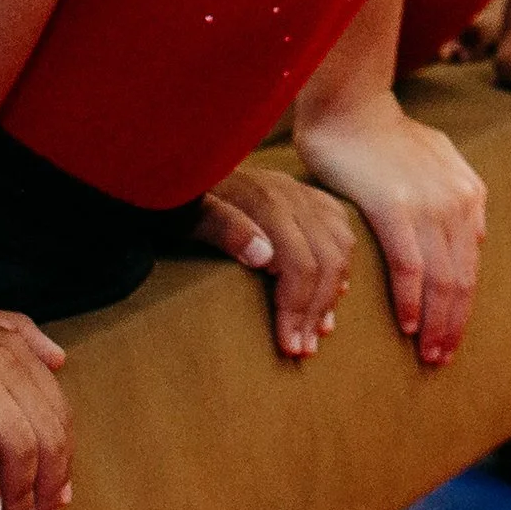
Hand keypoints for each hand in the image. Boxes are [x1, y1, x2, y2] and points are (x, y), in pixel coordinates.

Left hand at [191, 161, 355, 358]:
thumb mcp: (185, 212)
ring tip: (319, 326)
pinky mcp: (298, 193)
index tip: (288, 345)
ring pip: (339, 243)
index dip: (298, 309)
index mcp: (263, 201)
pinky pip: (337, 225)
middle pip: (327, 258)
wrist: (170, 162)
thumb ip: (222, 228)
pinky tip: (334, 285)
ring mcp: (296, 191)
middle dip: (317, 309)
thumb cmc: (173, 196)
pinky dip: (340, 259)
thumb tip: (264, 255)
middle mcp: (288, 194)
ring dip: (333, 288)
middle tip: (303, 347)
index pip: (301, 263)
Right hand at [293, 93, 486, 366]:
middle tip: (441, 359)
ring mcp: (428, 206)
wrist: (349, 106)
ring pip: (441, 281)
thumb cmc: (384, 134)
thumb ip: (459, 195)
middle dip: (454, 326)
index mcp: (469, 194)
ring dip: (436, 324)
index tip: (452, 337)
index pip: (471, 267)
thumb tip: (475, 238)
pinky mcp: (394, 208)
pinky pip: (409, 267)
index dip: (463, 308)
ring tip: (428, 354)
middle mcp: (456, 202)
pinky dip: (410, 300)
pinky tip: (406, 324)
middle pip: (461, 281)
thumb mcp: (438, 157)